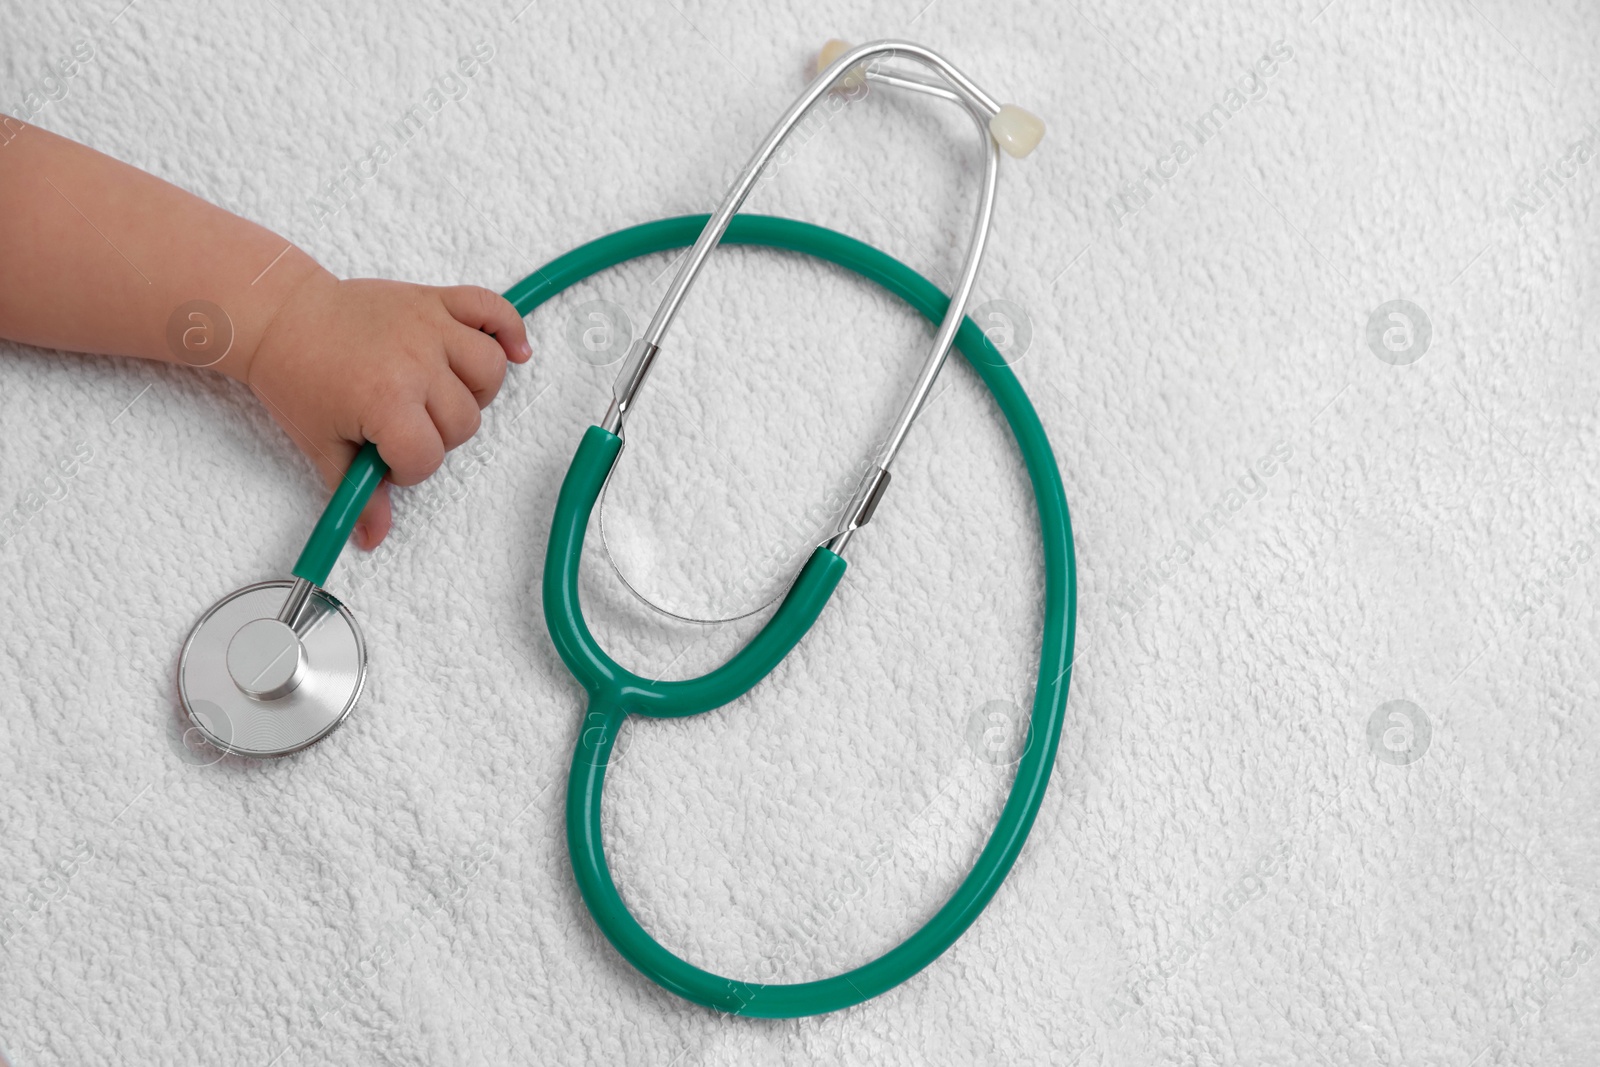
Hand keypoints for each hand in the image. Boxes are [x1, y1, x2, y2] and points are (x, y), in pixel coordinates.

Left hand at [245, 269, 530, 549]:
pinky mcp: (434, 300)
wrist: (278, 316)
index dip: (408, 468)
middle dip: (436, 435)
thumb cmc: (297, 376)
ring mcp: (429, 326)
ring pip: (490, 371)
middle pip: (464, 420)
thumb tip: (374, 537)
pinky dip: (510, 328)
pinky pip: (491, 309)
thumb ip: (358, 493)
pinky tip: (515, 352)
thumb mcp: (322, 444)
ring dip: (475, 392)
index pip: (428, 456)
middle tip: (402, 426)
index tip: (385, 458)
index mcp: (386, 399)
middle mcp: (417, 360)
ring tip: (443, 395)